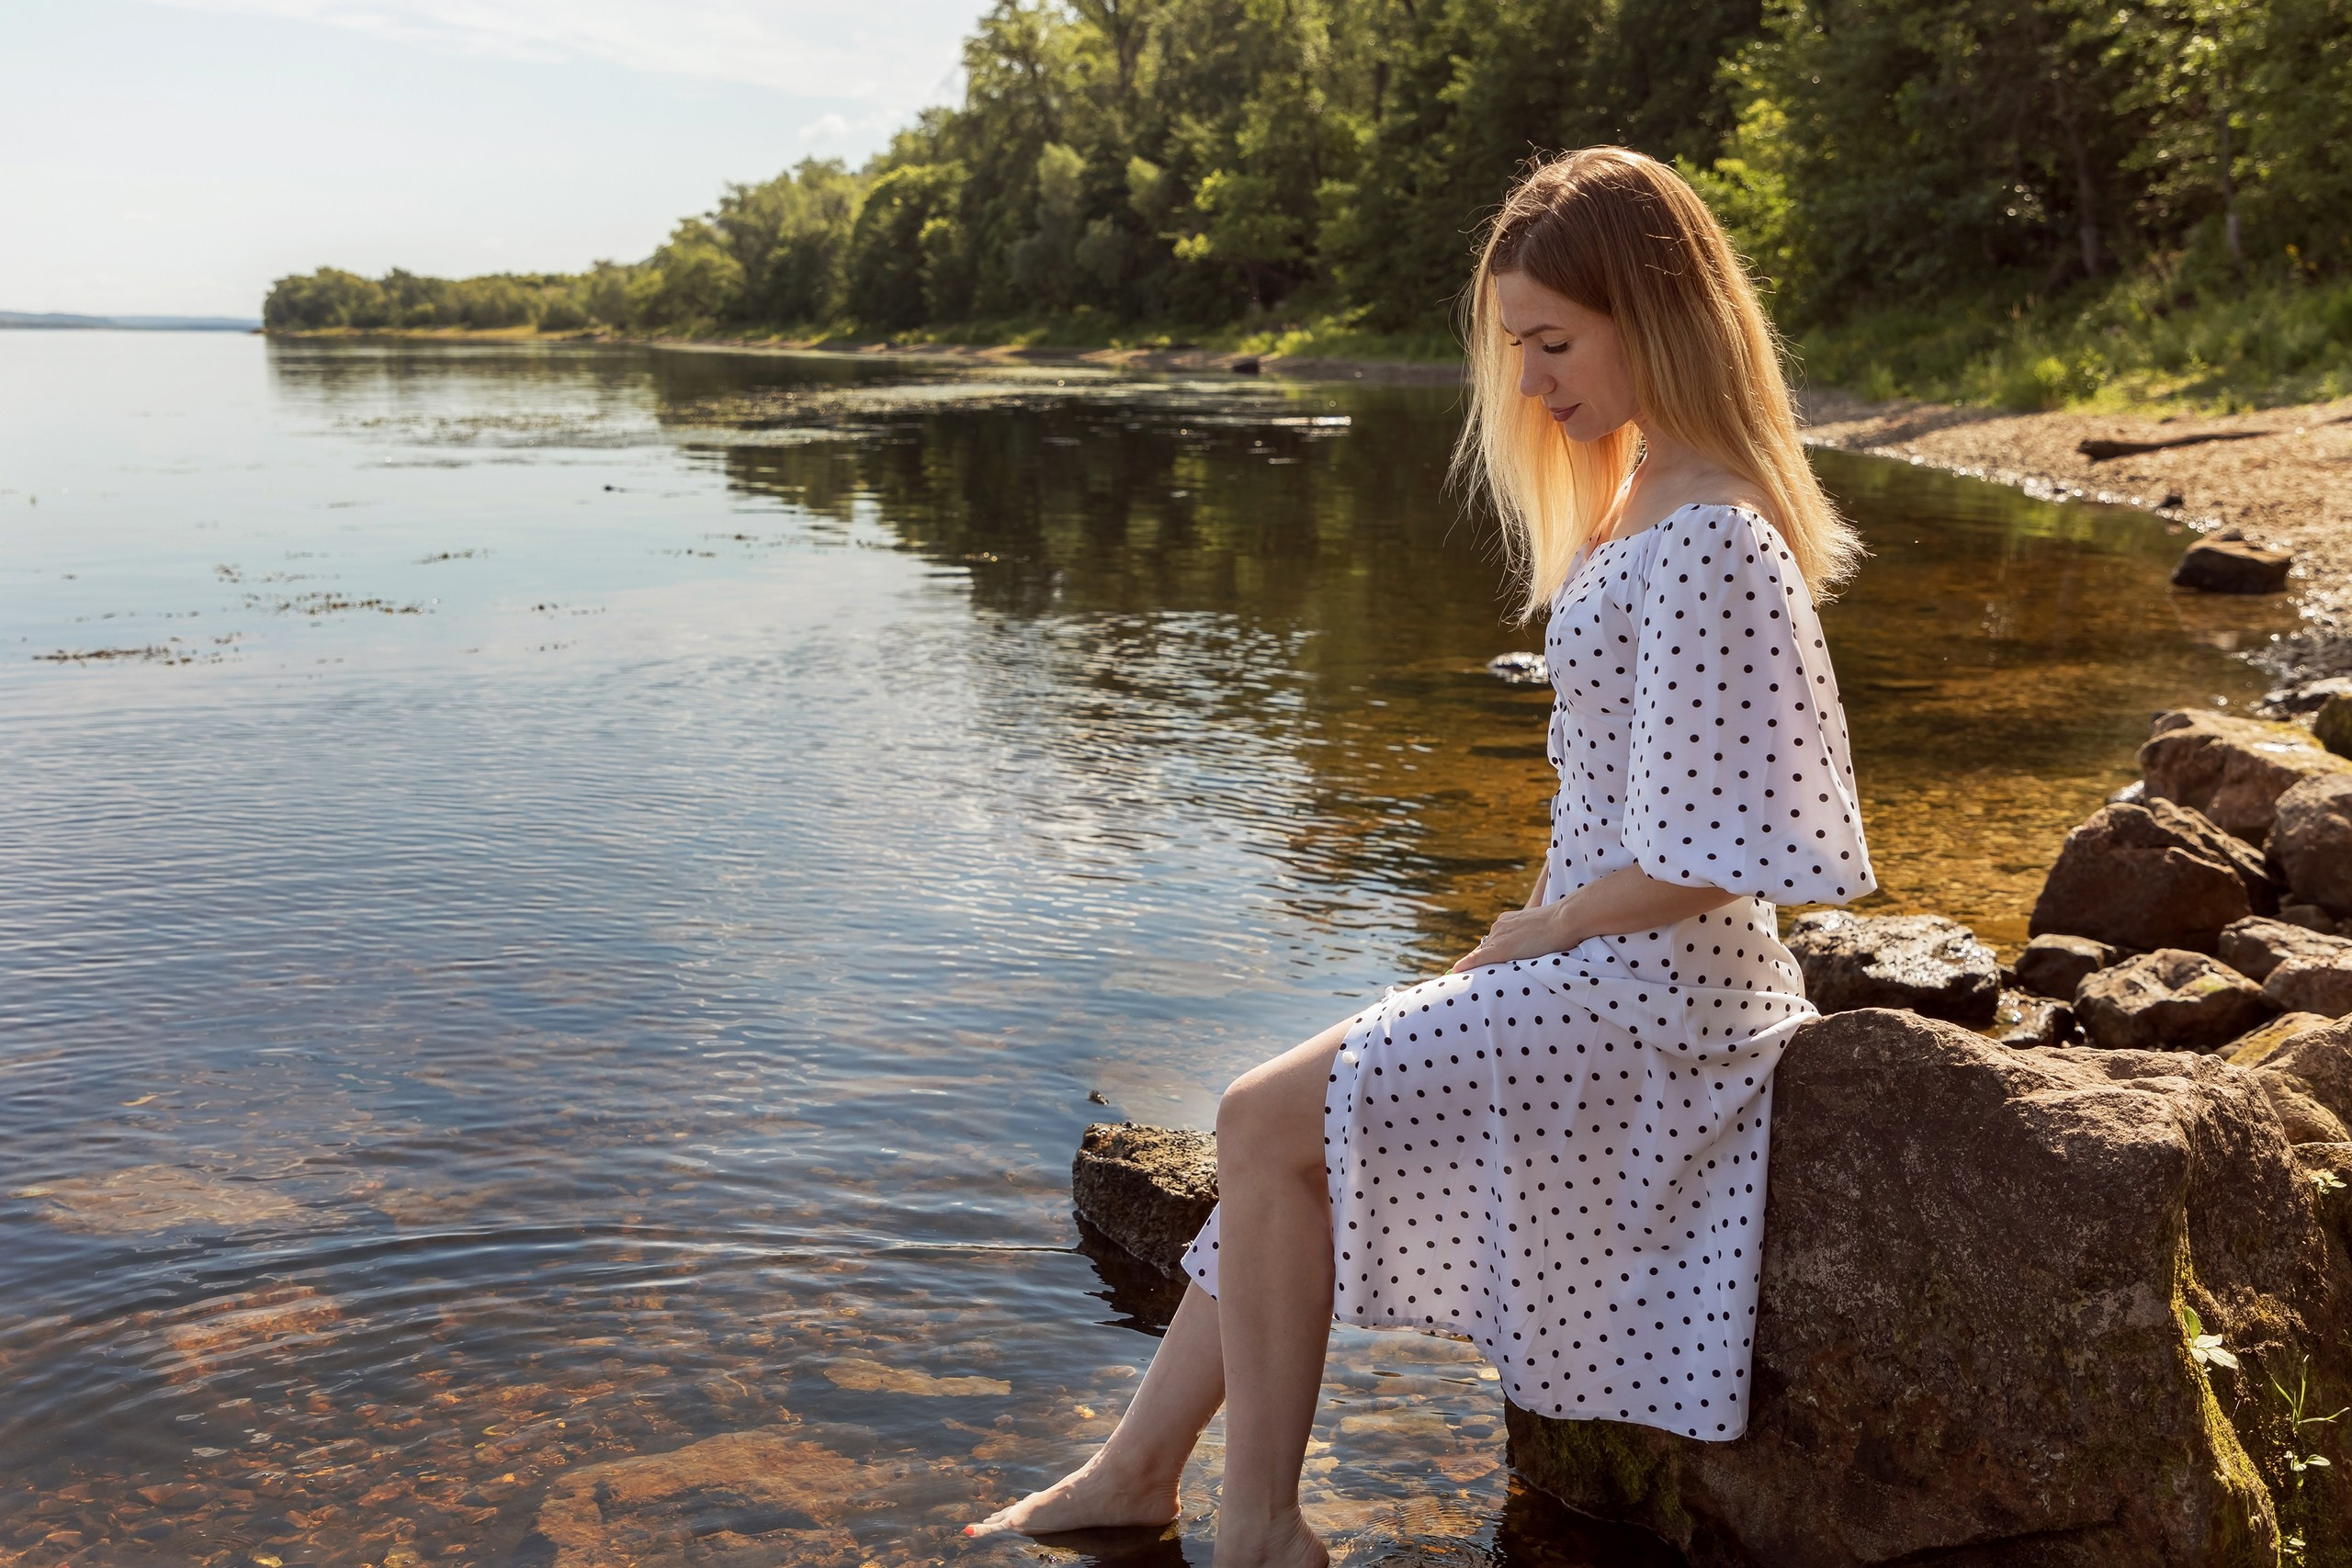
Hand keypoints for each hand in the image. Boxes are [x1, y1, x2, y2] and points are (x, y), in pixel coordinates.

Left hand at [1450, 903, 1576, 972]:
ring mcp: (1499, 937)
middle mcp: (1499, 926)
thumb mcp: (1542, 928)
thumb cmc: (1561, 924)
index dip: (1490, 952)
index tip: (1483, 961)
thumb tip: (1532, 945)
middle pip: (1485, 948)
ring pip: (1483, 955)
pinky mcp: (1500, 949)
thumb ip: (1530, 937)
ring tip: (1477, 979)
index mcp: (1507, 920)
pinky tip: (1455, 971)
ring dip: (1480, 967)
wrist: (1564, 920)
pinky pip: (1478, 959)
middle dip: (1482, 963)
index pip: (1494, 940)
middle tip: (1476, 975)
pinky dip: (1467, 965)